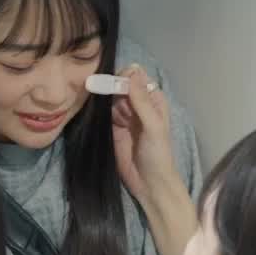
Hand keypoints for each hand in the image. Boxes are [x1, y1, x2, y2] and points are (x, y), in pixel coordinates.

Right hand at [111, 65, 182, 214]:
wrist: (149, 183)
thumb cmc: (158, 154)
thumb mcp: (153, 126)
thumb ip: (142, 101)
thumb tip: (132, 72)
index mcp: (153, 99)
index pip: (136, 76)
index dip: (125, 76)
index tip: (116, 86)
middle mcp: (138, 103)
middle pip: (120, 84)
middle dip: (111, 87)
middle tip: (107, 100)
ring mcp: (124, 115)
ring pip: (110, 97)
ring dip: (104, 99)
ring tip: (105, 113)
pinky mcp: (112, 127)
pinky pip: (104, 112)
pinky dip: (99, 111)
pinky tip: (97, 115)